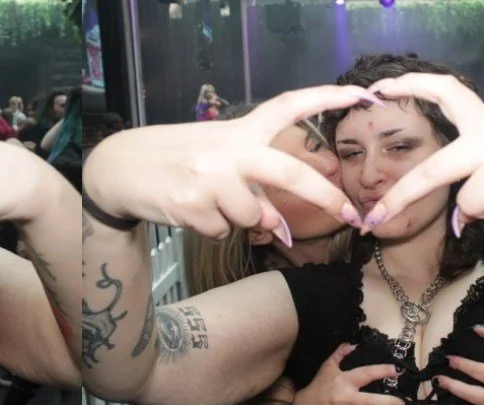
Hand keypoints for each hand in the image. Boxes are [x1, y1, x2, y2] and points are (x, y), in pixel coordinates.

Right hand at [84, 86, 379, 234]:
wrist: (121, 169)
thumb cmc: (177, 162)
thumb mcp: (217, 160)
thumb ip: (252, 187)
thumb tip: (277, 228)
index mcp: (239, 130)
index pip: (289, 107)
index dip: (326, 99)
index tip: (362, 95)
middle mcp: (230, 149)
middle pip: (289, 173)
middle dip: (325, 197)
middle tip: (351, 216)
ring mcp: (212, 178)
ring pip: (251, 217)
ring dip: (237, 221)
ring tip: (208, 203)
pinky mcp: (193, 206)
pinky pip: (222, 231)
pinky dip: (211, 229)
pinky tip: (191, 212)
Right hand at [292, 344, 406, 404]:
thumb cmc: (318, 388)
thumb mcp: (327, 368)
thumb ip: (340, 354)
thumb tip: (352, 345)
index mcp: (344, 382)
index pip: (366, 374)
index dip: (381, 371)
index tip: (395, 370)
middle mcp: (347, 399)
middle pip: (370, 402)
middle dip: (388, 403)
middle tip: (402, 404)